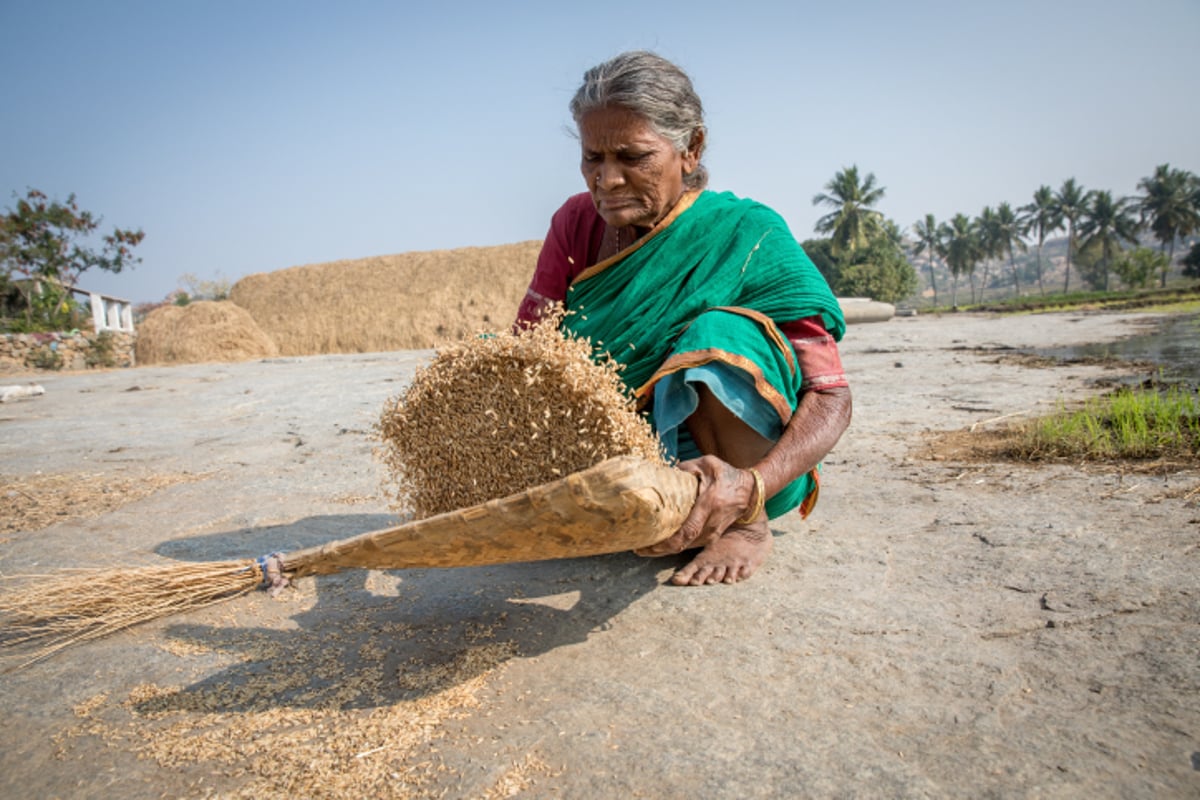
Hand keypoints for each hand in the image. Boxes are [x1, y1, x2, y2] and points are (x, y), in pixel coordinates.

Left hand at [635, 455, 754, 556]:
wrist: (751, 490)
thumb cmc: (726, 475)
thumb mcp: (707, 464)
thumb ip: (686, 468)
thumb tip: (665, 471)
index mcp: (709, 505)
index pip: (688, 530)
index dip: (668, 541)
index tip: (650, 544)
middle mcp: (711, 523)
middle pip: (684, 544)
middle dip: (660, 550)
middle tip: (638, 550)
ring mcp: (713, 532)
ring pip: (687, 547)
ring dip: (665, 550)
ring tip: (644, 548)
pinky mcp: (713, 536)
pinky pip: (692, 545)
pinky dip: (676, 547)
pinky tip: (661, 546)